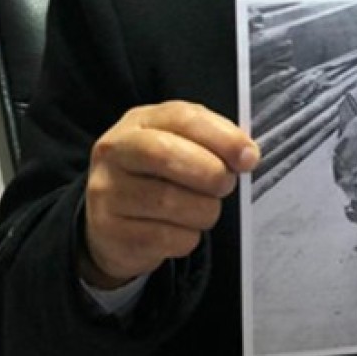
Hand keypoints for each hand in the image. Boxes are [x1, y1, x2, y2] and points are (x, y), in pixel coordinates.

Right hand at [81, 101, 258, 287]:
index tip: (248, 156)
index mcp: (137, 121)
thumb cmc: (155, 177)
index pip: (181, 117)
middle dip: (210, 173)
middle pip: (166, 155)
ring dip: (202, 210)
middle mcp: (115, 152)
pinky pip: (165, 237)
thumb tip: (246, 154)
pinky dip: (187, 237)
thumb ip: (211, 141)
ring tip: (204, 209)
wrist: (111, 222)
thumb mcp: (177, 145)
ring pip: (169, 201)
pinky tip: (182, 230)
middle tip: (225, 184)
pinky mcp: (111, 231)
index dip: (222, 137)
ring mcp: (108, 192)